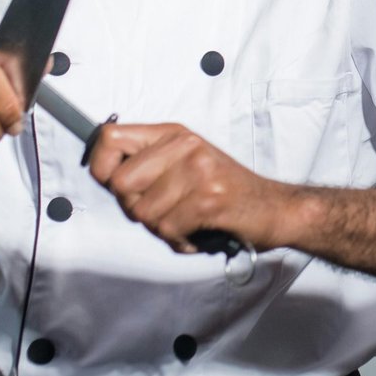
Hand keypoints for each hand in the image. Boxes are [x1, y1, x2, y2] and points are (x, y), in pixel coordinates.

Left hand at [86, 122, 295, 252]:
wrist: (274, 208)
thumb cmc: (226, 191)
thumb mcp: (185, 164)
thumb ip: (147, 165)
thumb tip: (103, 173)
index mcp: (173, 135)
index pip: (110, 137)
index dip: (101, 165)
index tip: (113, 183)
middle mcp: (185, 147)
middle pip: (120, 183)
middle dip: (135, 207)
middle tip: (162, 210)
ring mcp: (198, 171)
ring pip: (143, 213)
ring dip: (162, 228)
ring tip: (185, 221)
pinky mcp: (209, 199)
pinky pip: (167, 229)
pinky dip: (179, 240)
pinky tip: (196, 231)